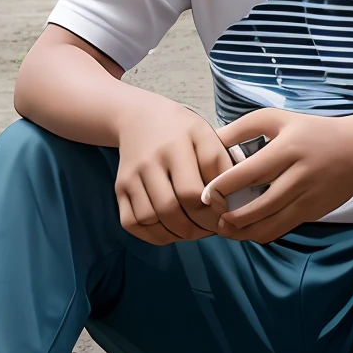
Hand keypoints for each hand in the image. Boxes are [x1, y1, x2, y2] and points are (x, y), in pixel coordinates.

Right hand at [113, 93, 232, 244]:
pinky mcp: (120, 189)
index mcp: (175, 145)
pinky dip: (152, 234)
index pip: (192, 191)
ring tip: (194, 231)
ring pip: (150, 218)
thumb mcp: (206, 135)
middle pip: (170, 208)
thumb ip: (220, 163)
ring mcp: (131, 177)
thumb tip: (232, 198)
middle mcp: (149, 161)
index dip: (211, 210)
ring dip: (176, 234)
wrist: (138, 118)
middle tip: (212, 228)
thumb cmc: (181, 131)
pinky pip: (131, 222)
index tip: (224, 213)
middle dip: (197, 227)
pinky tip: (171, 231)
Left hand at [202, 109, 352, 242]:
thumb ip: (244, 127)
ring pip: (271, 224)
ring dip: (244, 231)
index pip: (250, 173)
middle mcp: (299, 176)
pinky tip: (247, 230)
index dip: (224, 186)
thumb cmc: (312, 132)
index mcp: (288, 149)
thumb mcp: (278, 119)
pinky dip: (262, 233)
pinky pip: (283, 228)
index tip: (205, 194)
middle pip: (260, 205)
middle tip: (212, 217)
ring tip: (225, 228)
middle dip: (232, 216)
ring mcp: (308, 197)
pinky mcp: (313, 212)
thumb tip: (212, 139)